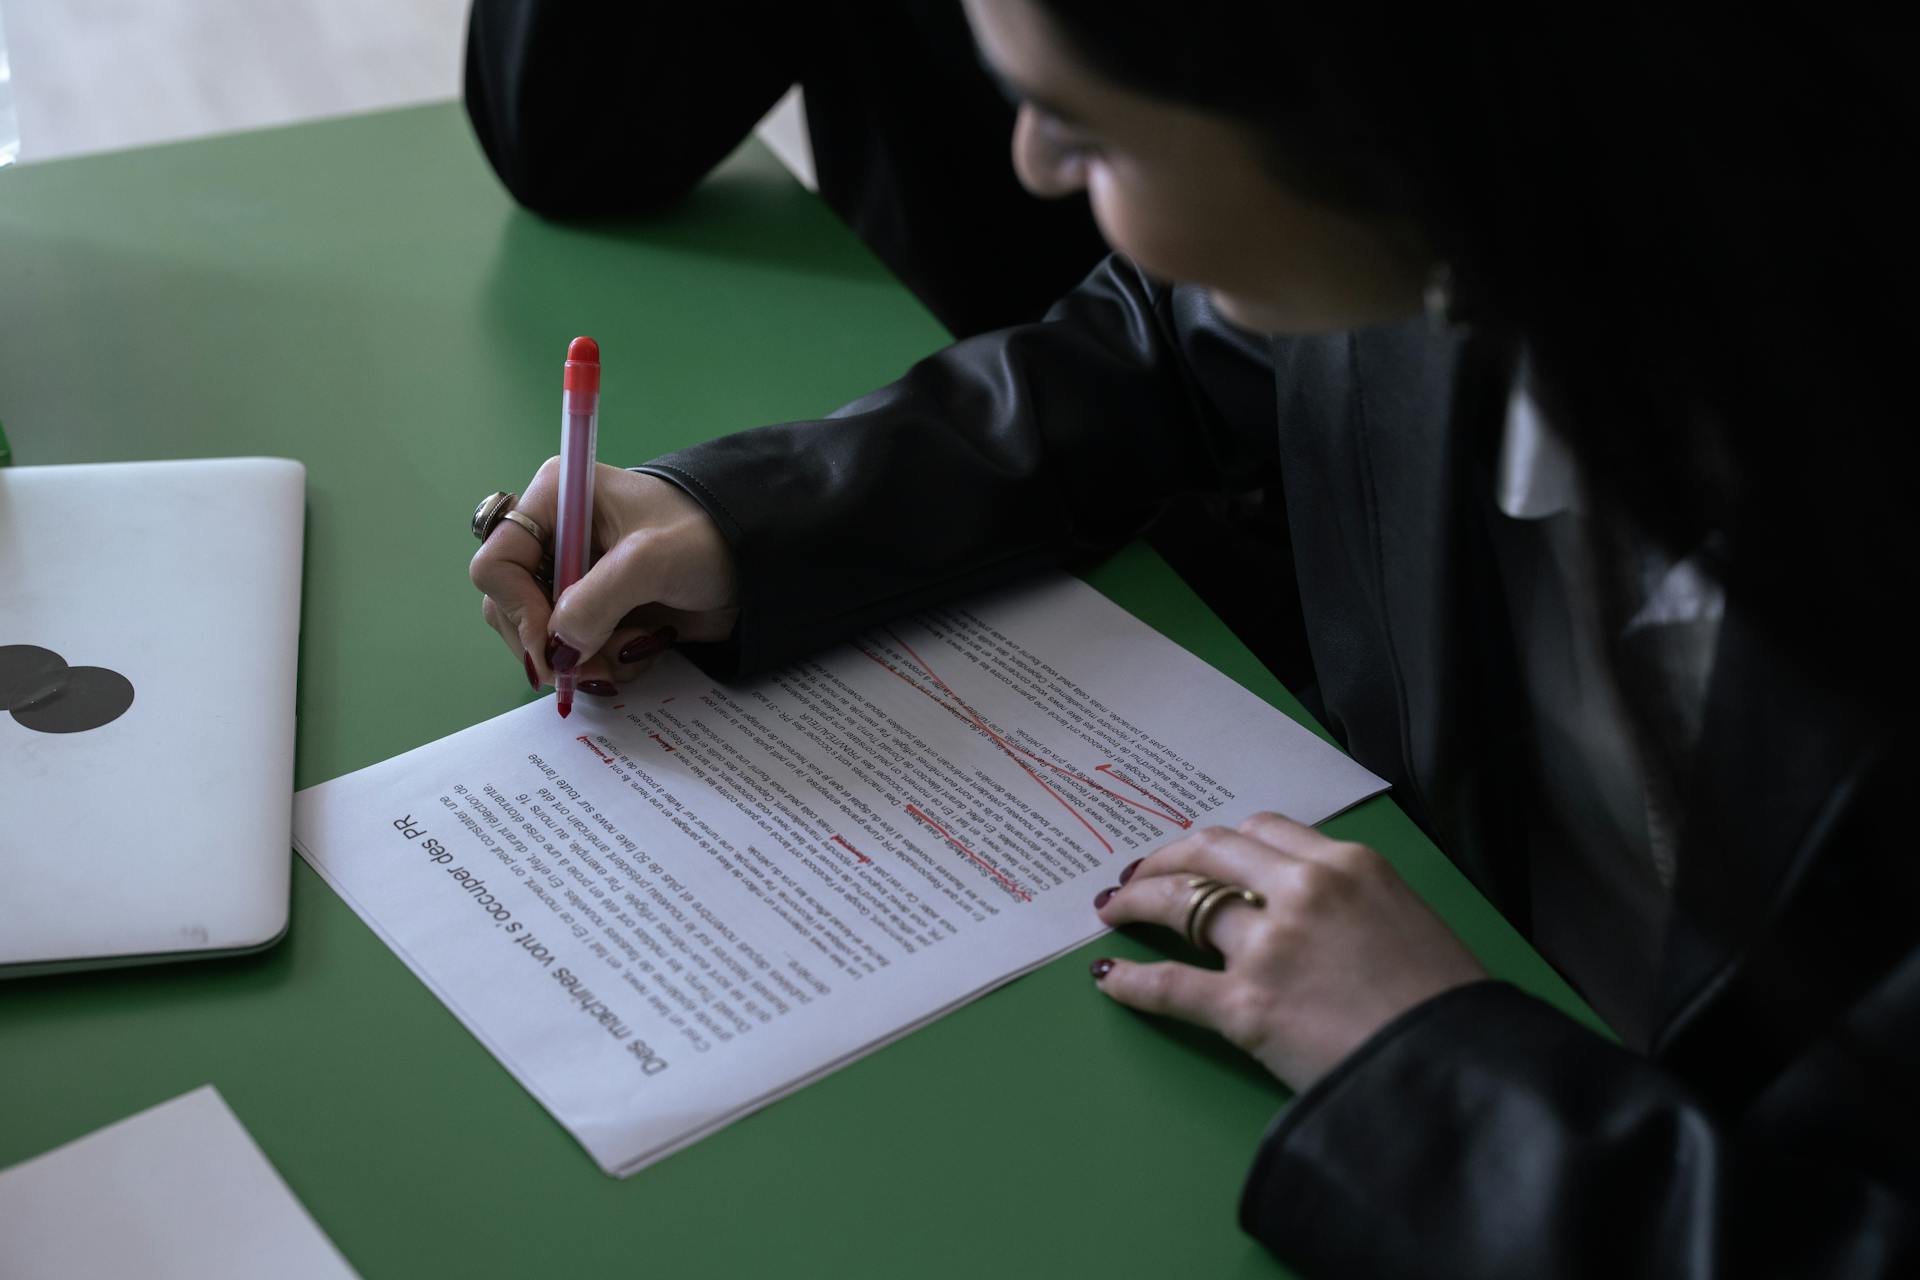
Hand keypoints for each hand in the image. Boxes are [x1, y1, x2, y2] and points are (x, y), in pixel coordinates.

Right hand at [469, 460, 740, 693]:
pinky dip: (605, 662)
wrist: (757, 568)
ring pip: (542, 640)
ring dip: (586, 658)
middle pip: (510, 609)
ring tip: (637, 647)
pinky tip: (644, 647)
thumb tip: (558, 649)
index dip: (518, 610)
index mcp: (555, 500)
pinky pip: (574, 654)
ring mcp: (572, 578)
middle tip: (596, 663)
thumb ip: (597, 601)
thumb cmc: (708, 540)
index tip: (554, 645)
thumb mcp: (651, 561)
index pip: (497, 563)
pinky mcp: (594, 612)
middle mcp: (554, 537)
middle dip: (555, 644)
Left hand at [1090, 812, 1484, 1091]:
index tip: (1204, 854)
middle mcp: (1303, 889)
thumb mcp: (1411, 922)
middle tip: (1140, 872)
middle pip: (1211, 852)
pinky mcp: (1246, 1006)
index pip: (1265, 831)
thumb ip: (1358, 902)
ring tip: (1114, 909)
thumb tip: (1321, 913)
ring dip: (1138, 901)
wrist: (1458, 1069)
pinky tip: (1109, 977)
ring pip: (1180, 904)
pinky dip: (1131, 979)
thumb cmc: (1449, 1006)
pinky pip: (1170, 984)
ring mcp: (1269, 945)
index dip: (1223, 843)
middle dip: (1167, 858)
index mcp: (1348, 865)